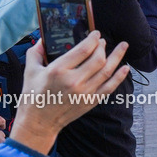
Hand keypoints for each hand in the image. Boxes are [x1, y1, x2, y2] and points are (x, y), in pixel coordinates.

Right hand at [9, 33, 129, 153]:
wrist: (39, 122)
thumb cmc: (33, 96)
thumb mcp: (30, 71)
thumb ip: (36, 52)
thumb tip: (42, 39)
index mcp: (58, 70)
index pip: (83, 50)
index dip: (93, 39)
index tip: (96, 34)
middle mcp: (74, 81)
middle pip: (98, 59)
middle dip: (103, 47)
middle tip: (103, 41)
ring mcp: (85, 92)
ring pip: (107, 71)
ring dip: (117, 57)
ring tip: (123, 46)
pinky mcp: (91, 101)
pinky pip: (110, 87)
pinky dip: (119, 77)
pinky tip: (125, 68)